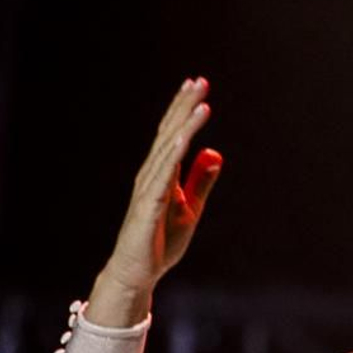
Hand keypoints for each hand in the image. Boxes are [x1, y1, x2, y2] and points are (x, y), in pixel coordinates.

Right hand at [87, 78, 223, 323]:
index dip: (184, 108)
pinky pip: (163, 176)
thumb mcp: (190, 208)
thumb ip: (200, 180)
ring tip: (202, 102)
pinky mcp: (148, 207)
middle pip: (169, 133)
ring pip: (167, 149)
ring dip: (184, 124)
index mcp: (162, 173)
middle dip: (184, 106)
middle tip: (200, 80)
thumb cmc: (160, 242)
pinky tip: (186, 138)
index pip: (173, 133)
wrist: (138, 272)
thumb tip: (215, 151)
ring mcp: (148, 189)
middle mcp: (152, 175)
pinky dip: (174, 155)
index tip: (197, 84)